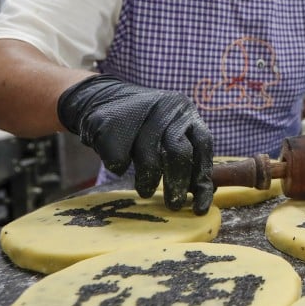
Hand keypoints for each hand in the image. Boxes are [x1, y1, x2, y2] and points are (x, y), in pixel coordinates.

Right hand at [57, 74, 214, 213]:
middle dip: (177, 183)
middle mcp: (168, 107)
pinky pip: (119, 158)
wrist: (102, 98)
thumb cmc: (142, 128)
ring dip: (147, 180)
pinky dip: (119, 168)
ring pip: (149, 158)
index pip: (202, 145)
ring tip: (145, 190)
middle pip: (178, 151)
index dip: (202, 178)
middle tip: (174, 205)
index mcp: (186, 112)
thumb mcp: (169, 134)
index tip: (199, 207)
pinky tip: (118, 161)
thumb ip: (186, 156)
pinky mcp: (112, 121)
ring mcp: (139, 111)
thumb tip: (202, 194)